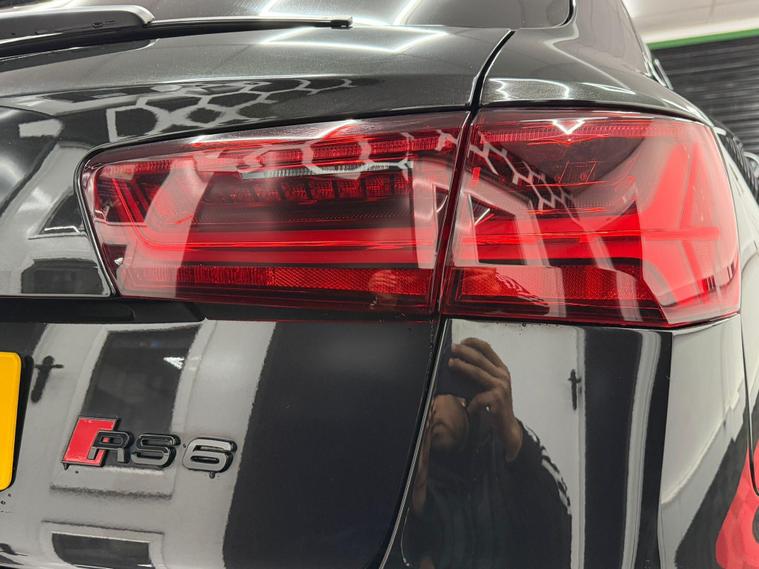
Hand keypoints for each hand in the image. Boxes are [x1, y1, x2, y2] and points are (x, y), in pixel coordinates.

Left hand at [449, 338, 522, 460]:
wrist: (507, 426)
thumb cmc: (494, 404)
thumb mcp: (489, 386)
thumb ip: (479, 374)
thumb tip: (457, 363)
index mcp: (501, 369)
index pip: (488, 349)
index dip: (473, 342)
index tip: (461, 341)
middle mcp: (503, 375)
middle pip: (480, 358)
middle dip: (464, 351)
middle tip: (452, 348)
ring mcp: (501, 387)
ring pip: (477, 372)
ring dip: (462, 366)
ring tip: (451, 363)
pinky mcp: (497, 400)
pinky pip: (477, 398)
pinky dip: (471, 404)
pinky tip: (469, 410)